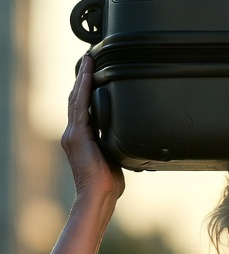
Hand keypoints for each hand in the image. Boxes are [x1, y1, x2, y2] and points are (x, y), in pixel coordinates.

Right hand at [62, 55, 123, 201]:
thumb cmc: (107, 182)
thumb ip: (115, 143)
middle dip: (82, 77)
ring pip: (76, 99)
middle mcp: (73, 133)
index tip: (92, 72)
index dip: (84, 89)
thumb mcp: (114, 157)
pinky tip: (88, 77)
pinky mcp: (78, 136)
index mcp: (81, 138)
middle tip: (89, 58)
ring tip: (88, 61)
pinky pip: (80, 107)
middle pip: (76, 98)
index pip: (81, 107)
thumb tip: (130, 136)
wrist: (98, 194)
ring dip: (82, 78)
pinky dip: (83, 90)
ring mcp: (73, 134)